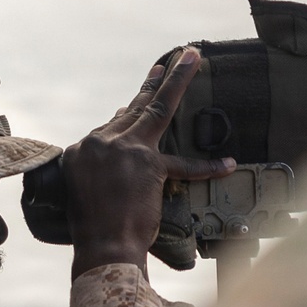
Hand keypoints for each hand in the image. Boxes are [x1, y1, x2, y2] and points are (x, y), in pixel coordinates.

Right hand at [63, 48, 235, 278]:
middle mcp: (99, 143)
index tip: (134, 105)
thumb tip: (118, 159)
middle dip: (153, 83)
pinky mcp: (149, 165)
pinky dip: (206, 167)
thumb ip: (99, 171)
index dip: (126, 117)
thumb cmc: (91, 229)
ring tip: (192, 59)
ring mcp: (124, 150)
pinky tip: (227, 163)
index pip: (109, 128)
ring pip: (155, 108)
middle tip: (170, 60)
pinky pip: (184, 164)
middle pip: (132, 108)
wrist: (102, 247)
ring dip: (176, 82)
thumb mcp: (84, 192)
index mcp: (79, 151)